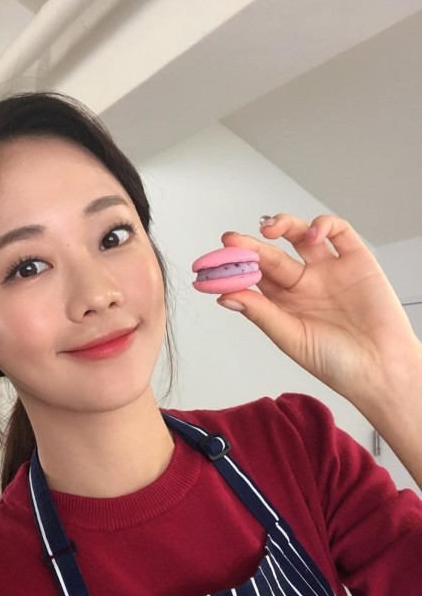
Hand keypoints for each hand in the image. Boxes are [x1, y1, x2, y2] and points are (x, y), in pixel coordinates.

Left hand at [219, 214, 419, 408]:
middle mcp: (304, 285)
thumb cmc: (337, 363)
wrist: (382, 369)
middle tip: (231, 241)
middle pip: (271, 256)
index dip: (234, 269)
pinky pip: (338, 233)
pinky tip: (310, 234)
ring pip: (300, 236)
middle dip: (250, 246)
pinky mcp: (357, 260)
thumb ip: (260, 313)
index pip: (253, 278)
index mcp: (283, 304)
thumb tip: (223, 296)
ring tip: (269, 229)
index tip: (213, 264)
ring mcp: (329, 271)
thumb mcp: (291, 338)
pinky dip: (322, 225)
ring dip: (282, 226)